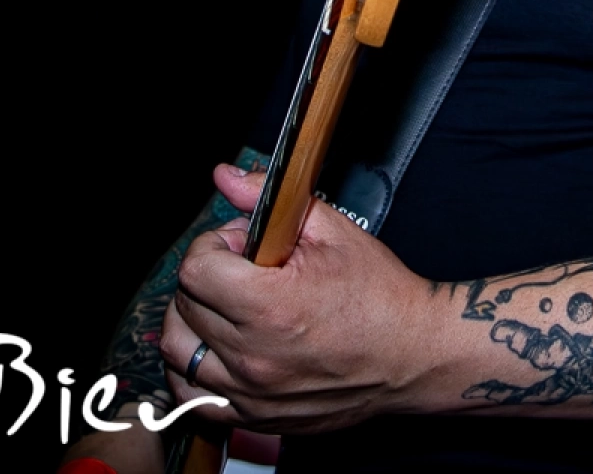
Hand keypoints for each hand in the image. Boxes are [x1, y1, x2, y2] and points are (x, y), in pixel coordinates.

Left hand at [159, 165, 438, 433]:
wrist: (414, 354)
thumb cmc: (381, 296)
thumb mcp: (332, 232)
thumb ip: (270, 200)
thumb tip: (227, 176)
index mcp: (270, 305)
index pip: (195, 270)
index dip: (212, 247)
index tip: (238, 247)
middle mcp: (254, 354)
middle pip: (184, 306)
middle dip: (205, 279)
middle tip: (240, 273)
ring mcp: (253, 391)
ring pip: (178, 352)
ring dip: (190, 322)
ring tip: (223, 310)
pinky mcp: (258, 416)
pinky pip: (194, 399)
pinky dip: (191, 374)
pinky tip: (213, 352)